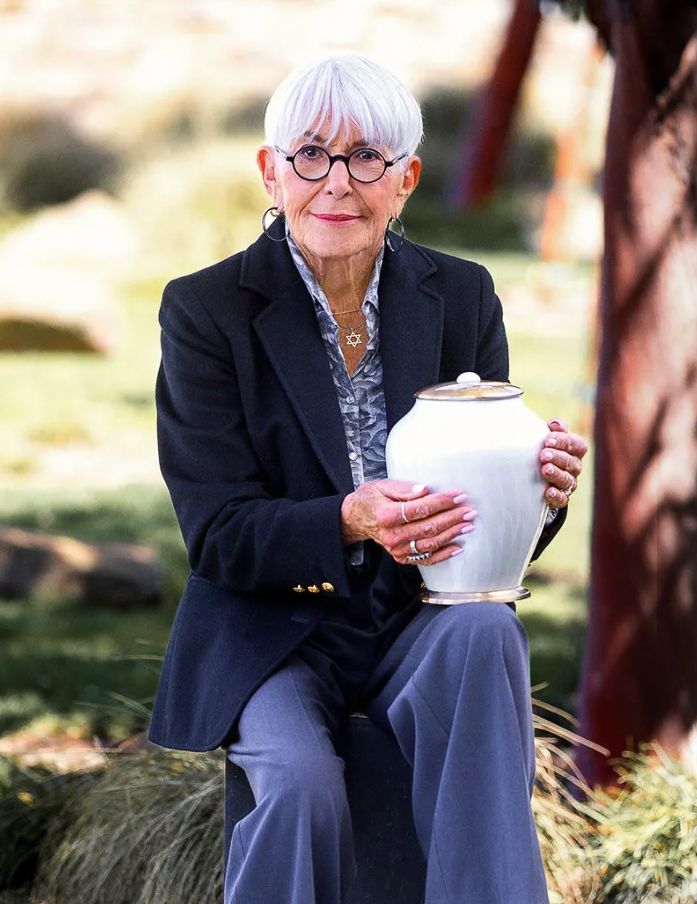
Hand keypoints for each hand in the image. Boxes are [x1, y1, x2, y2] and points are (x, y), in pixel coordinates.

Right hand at [340, 479, 476, 565]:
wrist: (356, 519)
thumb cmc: (371, 499)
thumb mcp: (382, 486)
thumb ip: (403, 488)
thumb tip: (424, 489)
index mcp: (387, 515)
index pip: (420, 509)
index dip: (442, 502)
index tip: (458, 496)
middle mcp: (392, 535)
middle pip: (428, 527)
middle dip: (452, 518)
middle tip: (469, 511)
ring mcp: (397, 549)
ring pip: (430, 543)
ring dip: (451, 534)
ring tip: (467, 525)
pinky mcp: (401, 557)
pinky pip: (425, 559)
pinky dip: (443, 555)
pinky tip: (457, 547)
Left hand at [539, 418, 587, 509]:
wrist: (535, 476)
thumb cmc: (545, 450)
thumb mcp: (549, 438)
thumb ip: (555, 429)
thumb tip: (554, 423)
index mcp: (575, 450)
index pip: (576, 444)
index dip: (563, 442)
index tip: (547, 441)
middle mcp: (575, 467)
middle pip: (571, 462)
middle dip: (557, 457)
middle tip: (543, 455)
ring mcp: (569, 483)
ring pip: (567, 480)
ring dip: (556, 474)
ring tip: (545, 470)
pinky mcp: (561, 498)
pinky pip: (563, 499)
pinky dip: (556, 495)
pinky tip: (548, 492)